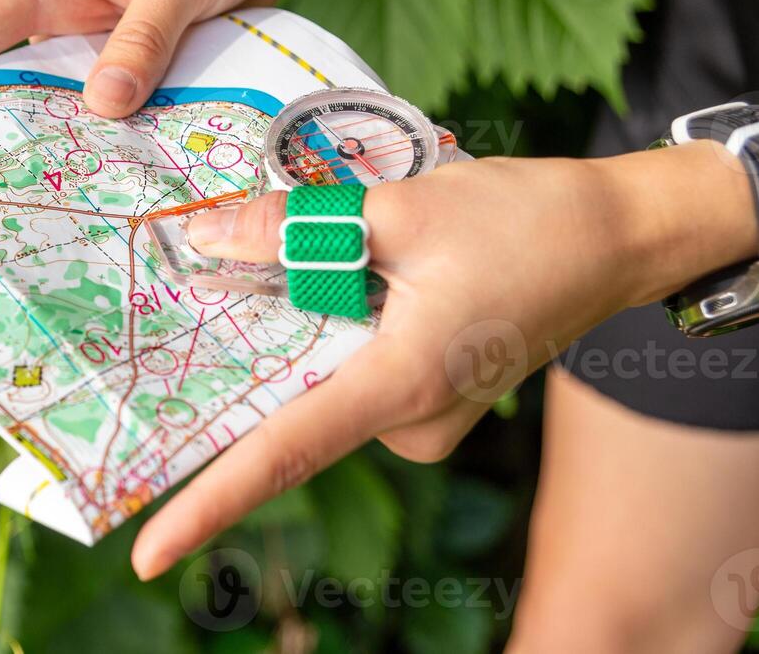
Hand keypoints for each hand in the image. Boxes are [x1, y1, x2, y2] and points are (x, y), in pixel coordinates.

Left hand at [130, 142, 758, 578]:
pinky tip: (334, 272)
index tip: (146, 553)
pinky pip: (349, 370)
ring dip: (288, 327)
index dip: (208, 506)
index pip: (283, 455)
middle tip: (188, 301)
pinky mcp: (429, 394)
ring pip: (318, 380)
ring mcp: (422, 415)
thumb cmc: (522, 222)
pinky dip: (326, 327)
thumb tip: (206, 238)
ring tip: (298, 252)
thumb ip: (295, 228)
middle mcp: (408, 421)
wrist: (615, 235)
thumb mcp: (400, 208)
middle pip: (289, 409)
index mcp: (401, 385)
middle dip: (235, 366)